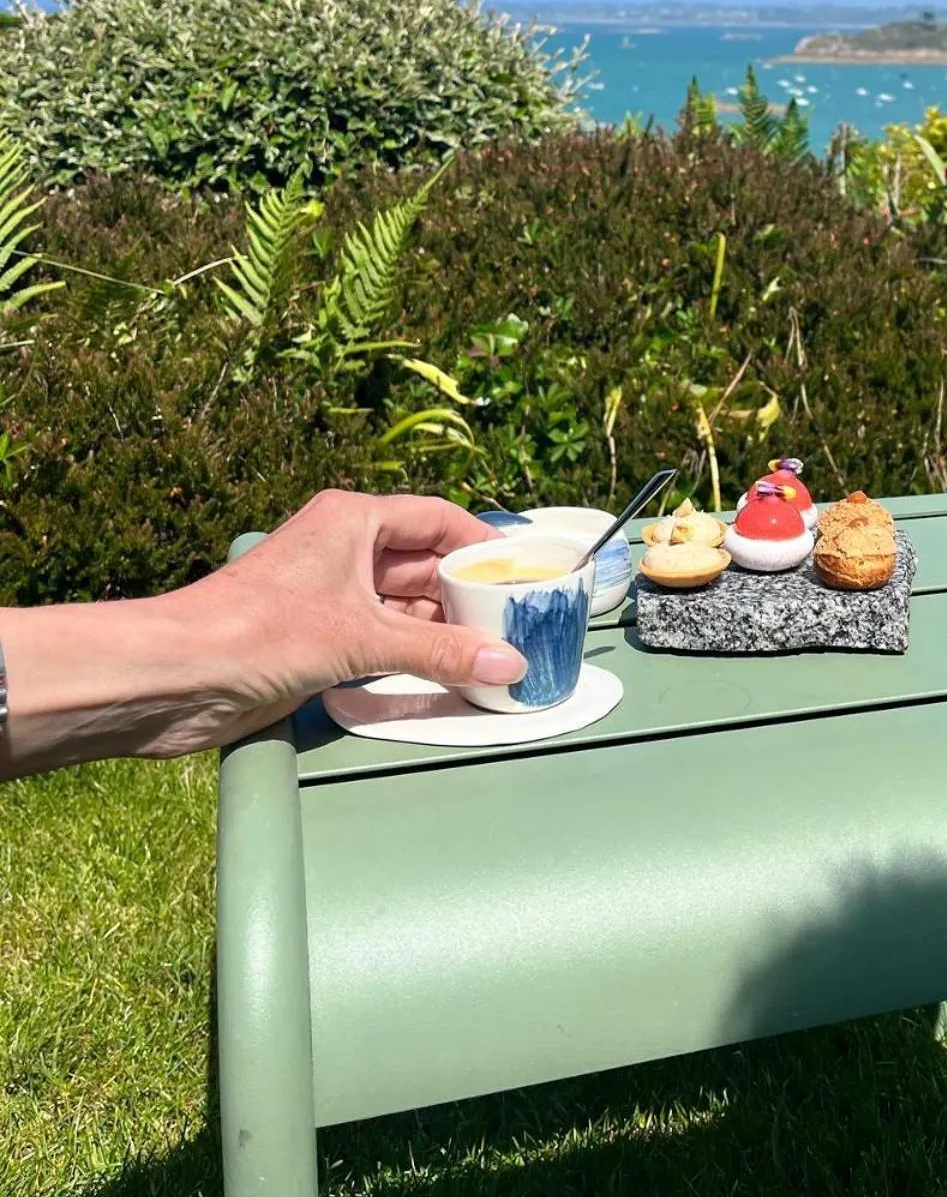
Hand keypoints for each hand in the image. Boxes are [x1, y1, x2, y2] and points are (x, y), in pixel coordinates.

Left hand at [0, 490, 526, 774]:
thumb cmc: (255, 632)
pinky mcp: (318, 639)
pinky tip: (448, 674)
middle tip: (519, 622)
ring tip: (495, 653)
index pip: (436, 519)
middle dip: (468, 594)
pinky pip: (382, 641)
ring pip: (405, 607)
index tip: (523, 570)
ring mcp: (330, 596)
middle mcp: (344, 550)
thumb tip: (507, 664)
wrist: (174, 677)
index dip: (481, 543)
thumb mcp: (361, 639)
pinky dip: (414, 655)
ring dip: (443, 630)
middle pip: (424, 565)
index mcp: (352, 520)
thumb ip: (440, 653)